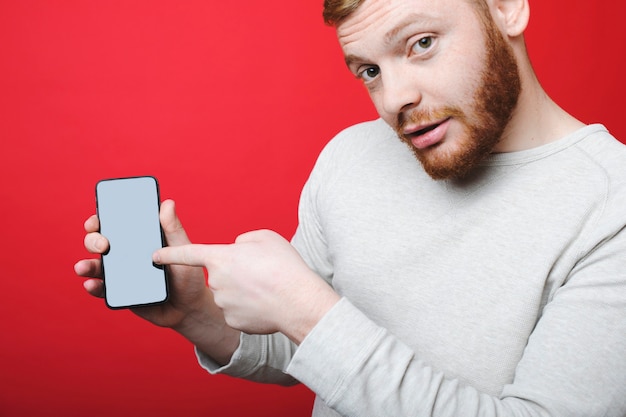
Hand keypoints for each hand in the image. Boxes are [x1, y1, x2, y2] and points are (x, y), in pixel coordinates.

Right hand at [74, 200, 239, 363]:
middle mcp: (125, 254)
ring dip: (86, 265)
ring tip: (83, 268)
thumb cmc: (188, 275)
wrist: (189, 307)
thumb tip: (167, 203)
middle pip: (99, 243)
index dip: (101, 220)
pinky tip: (91, 284)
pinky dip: (93, 287)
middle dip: (93, 241)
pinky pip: (101, 289)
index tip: (97, 220)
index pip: (114, 224)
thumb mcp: (182, 250)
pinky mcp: (119, 293)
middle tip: (103, 245)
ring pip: (96, 266)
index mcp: (139, 239)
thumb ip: (173, 229)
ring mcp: (120, 274)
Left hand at [153, 229, 340, 343]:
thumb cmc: (283, 266)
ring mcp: (223, 303)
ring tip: (267, 289)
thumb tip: (237, 249)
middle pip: (221, 274)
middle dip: (236, 273)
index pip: (187, 254)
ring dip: (245, 290)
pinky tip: (266, 304)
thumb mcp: (266, 238)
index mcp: (220, 258)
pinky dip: (250, 307)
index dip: (169, 254)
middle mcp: (216, 281)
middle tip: (261, 273)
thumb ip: (245, 240)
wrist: (297, 302)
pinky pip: (238, 310)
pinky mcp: (232, 321)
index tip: (154, 256)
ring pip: (230, 293)